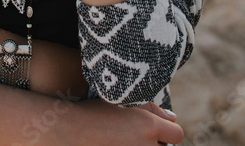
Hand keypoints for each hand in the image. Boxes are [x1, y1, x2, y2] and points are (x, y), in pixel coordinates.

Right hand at [56, 98, 183, 144]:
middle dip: (156, 142)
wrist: (67, 131)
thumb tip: (173, 119)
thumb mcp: (124, 102)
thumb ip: (152, 110)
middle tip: (135, 135)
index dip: (168, 130)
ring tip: (124, 140)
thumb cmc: (94, 111)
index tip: (157, 128)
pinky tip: (116, 144)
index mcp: (149, 127)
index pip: (177, 135)